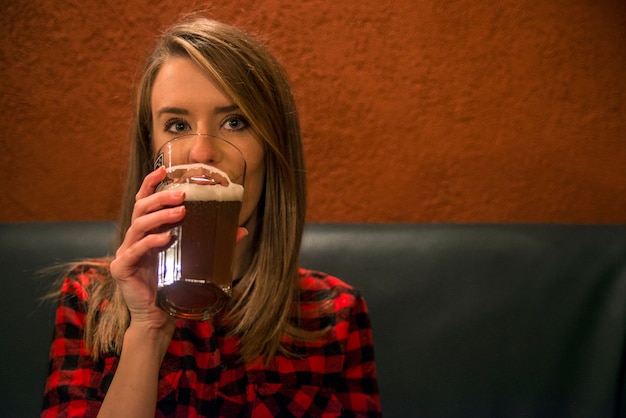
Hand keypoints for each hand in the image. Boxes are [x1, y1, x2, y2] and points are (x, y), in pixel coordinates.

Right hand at [109, 167, 249, 329]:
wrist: (158, 317)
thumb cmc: (173, 285)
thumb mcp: (194, 259)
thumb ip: (214, 243)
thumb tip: (240, 230)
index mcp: (147, 231)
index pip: (144, 201)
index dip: (151, 183)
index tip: (163, 169)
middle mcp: (133, 238)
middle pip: (141, 208)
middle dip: (161, 197)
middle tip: (183, 194)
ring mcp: (126, 252)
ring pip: (138, 225)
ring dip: (160, 216)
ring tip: (181, 212)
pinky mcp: (122, 268)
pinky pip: (136, 250)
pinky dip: (151, 241)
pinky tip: (167, 238)